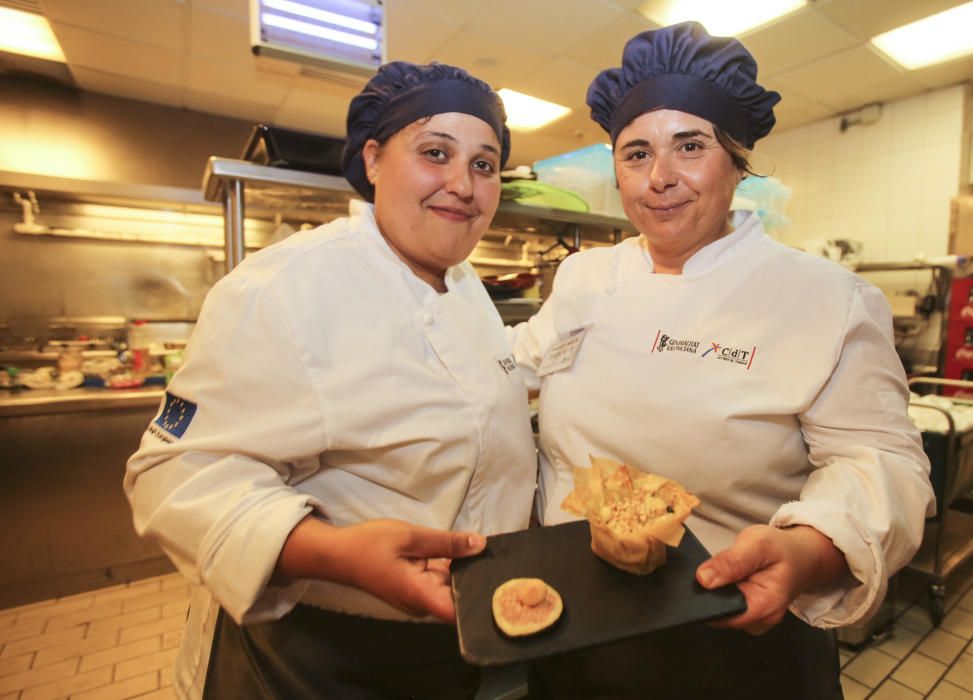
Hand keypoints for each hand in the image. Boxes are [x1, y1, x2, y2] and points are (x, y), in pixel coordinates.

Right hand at [277, 517, 485, 622]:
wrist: (338, 554)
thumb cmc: (370, 545)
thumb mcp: (411, 537)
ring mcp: (418, 599)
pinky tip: (465, 552)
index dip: (479, 599)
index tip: (497, 580)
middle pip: (458, 597)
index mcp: (420, 595)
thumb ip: (447, 542)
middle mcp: (422, 604)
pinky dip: (450, 569)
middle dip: (476, 577)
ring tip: (488, 551)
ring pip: (449, 588)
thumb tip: (481, 545)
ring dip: (464, 571)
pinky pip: (439, 582)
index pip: (458, 611)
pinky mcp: (415, 591)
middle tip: (500, 556)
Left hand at [695, 524, 848, 634]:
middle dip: (711, 592)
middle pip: (719, 613)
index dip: (706, 597)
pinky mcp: (749, 614)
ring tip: (727, 571)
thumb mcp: (757, 544)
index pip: (722, 613)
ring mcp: (755, 620)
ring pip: (721, 610)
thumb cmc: (783, 549)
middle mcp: (760, 620)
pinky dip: (724, 592)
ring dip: (717, 591)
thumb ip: (731, 562)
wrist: (802, 555)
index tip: (699, 579)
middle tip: (716, 567)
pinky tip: (730, 578)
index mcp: (765, 606)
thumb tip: (703, 579)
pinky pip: (727, 607)